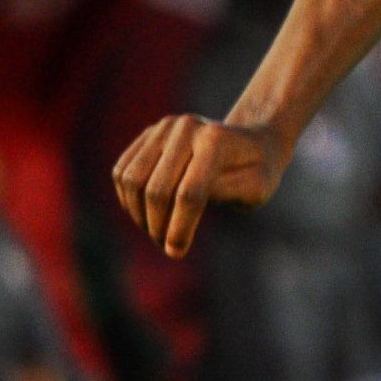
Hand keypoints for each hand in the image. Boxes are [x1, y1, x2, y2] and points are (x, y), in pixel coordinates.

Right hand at [112, 116, 285, 258]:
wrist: (253, 144)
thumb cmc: (258, 172)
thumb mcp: (256, 188)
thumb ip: (225, 193)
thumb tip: (183, 203)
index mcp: (216, 140)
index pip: (189, 194)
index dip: (179, 229)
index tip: (177, 252)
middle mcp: (186, 127)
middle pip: (156, 190)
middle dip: (158, 226)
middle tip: (167, 247)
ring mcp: (164, 128)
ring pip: (131, 180)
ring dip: (138, 215)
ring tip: (158, 232)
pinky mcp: (149, 134)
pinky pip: (122, 172)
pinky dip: (128, 199)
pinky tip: (147, 215)